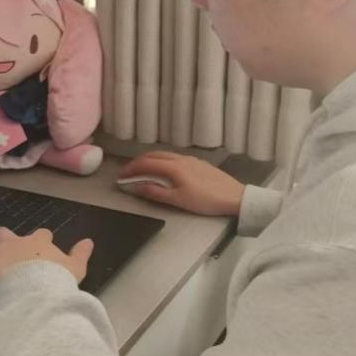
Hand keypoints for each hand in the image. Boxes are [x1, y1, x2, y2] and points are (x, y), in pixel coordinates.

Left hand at [0, 227, 93, 300]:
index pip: (39, 235)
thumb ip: (80, 254)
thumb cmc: (55, 280)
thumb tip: (90, 241)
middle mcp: (13, 243)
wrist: (34, 288)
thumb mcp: (75, 268)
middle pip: (3, 233)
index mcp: (37, 243)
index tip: (41, 240)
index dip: (39, 238)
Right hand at [119, 151, 244, 216]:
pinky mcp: (199, 163)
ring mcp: (191, 159)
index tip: (121, 176)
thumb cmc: (206, 200)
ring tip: (142, 170)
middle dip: (138, 162)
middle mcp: (181, 159)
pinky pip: (174, 157)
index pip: (146, 164)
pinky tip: (164, 170)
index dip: (131, 169)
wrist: (234, 197)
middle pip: (154, 155)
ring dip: (150, 160)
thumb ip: (156, 192)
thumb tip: (137, 187)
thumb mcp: (178, 200)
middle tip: (128, 172)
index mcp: (174, 167)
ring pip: (165, 155)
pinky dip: (162, 160)